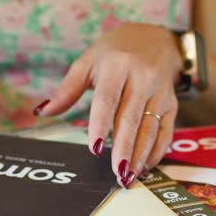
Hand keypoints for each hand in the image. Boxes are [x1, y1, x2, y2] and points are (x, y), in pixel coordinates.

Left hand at [35, 23, 182, 186]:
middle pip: (131, 117)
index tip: (95, 148)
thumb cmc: (114, 53)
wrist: (154, 39)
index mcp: (117, 65)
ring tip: (129, 176)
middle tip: (117, 172)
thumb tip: (43, 111)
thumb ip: (67, 89)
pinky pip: (166, 131)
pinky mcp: (172, 103)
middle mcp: (143, 77)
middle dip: (125, 147)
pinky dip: (155, 152)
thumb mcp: (88, 62)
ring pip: (151, 128)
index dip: (101, 124)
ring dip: (140, 155)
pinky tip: (144, 166)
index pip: (108, 98)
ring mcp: (160, 91)